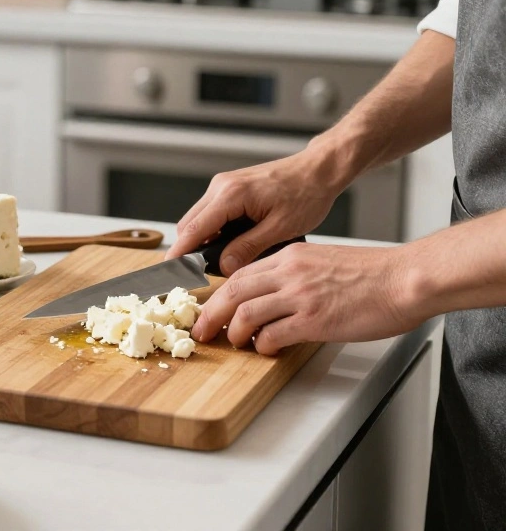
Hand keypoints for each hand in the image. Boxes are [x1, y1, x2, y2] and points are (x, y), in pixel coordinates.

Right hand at [165, 148, 346, 275]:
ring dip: (202, 240)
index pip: (194, 229)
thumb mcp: (280, 228)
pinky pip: (210, 212)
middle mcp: (221, 186)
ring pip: (198, 219)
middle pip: (189, 224)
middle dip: (189, 250)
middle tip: (198, 275)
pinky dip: (212, 230)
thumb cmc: (307, 194)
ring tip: (217, 262)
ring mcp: (223, 185)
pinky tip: (228, 244)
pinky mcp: (229, 187)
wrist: (318, 170)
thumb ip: (248, 248)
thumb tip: (223, 267)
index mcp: (231, 195)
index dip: (180, 253)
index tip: (170, 272)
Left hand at [191, 243, 423, 354]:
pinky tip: (267, 349)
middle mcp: (290, 273)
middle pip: (232, 292)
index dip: (219, 293)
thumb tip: (275, 297)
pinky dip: (263, 345)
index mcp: (291, 257)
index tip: (209, 308)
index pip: (241, 274)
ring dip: (234, 333)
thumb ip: (296, 275)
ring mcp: (301, 296)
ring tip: (236, 343)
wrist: (405, 279)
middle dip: (210, 314)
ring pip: (246, 313)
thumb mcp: (324, 262)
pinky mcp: (314, 320)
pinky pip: (273, 334)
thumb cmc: (374, 274)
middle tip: (201, 331)